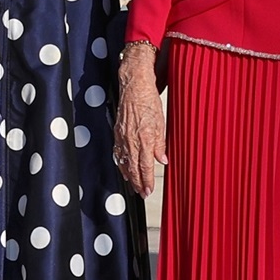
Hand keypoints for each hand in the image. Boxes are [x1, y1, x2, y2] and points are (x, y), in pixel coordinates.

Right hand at [114, 51, 166, 195]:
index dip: (146, 180)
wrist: (134, 86)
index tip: (148, 191)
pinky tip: (124, 168)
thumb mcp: (160, 121)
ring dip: (129, 176)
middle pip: (133, 167)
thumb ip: (160, 143)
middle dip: (137, 182)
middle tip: (142, 193)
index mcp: (144, 137)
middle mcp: (131, 139)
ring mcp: (122, 136)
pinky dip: (121, 164)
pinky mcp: (117, 132)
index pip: (145, 165)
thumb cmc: (149, 100)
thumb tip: (162, 160)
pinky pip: (118, 153)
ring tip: (133, 186)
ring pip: (124, 162)